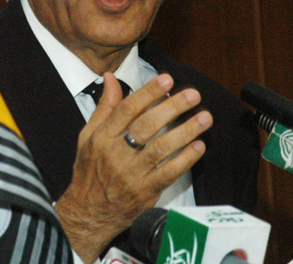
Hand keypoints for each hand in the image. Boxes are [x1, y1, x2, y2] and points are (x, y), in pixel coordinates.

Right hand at [54, 72, 211, 262]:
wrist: (88, 213)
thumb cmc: (89, 171)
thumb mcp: (88, 136)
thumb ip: (104, 107)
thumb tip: (111, 78)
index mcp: (102, 137)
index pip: (127, 109)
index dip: (148, 93)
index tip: (167, 79)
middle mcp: (116, 154)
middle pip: (147, 126)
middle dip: (172, 107)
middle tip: (193, 95)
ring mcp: (132, 174)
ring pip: (162, 148)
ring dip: (186, 131)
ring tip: (204, 117)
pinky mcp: (145, 192)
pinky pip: (169, 173)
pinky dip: (185, 159)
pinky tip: (199, 146)